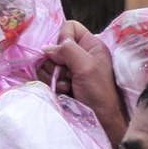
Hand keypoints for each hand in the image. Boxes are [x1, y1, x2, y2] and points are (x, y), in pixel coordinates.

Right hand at [39, 20, 128, 145]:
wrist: (100, 121)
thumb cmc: (99, 92)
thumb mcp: (87, 66)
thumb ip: (67, 50)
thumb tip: (47, 49)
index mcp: (90, 45)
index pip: (69, 27)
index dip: (64, 38)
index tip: (66, 54)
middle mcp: (78, 55)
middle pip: (54, 48)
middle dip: (58, 63)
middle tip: (70, 76)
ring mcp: (69, 70)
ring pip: (47, 64)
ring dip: (55, 77)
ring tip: (69, 87)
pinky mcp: (61, 83)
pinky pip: (47, 78)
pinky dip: (54, 85)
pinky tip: (65, 92)